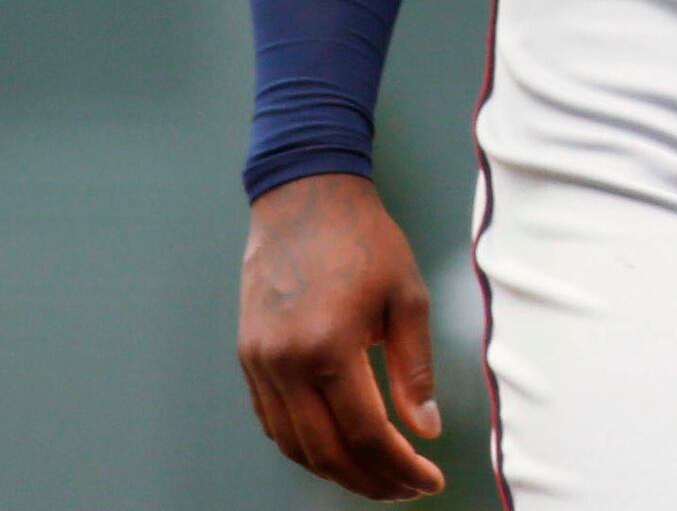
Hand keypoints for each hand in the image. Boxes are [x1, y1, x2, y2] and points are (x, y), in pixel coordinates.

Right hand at [238, 172, 444, 500]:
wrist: (302, 195)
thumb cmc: (362, 239)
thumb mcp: (406, 297)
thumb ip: (415, 370)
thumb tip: (425, 429)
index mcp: (329, 346)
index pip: (366, 435)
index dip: (400, 468)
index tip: (429, 479)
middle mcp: (286, 362)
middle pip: (327, 453)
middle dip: (372, 481)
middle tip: (406, 488)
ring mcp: (259, 361)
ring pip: (294, 446)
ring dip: (337, 471)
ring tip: (376, 476)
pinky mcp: (247, 356)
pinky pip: (272, 421)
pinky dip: (304, 446)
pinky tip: (334, 448)